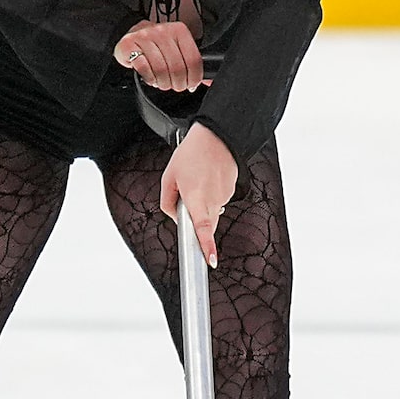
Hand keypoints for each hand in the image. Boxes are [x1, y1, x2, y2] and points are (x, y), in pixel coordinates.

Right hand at [115, 16, 203, 91]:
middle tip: (176, 86)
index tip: (191, 85)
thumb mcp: (177, 48)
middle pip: (177, 67)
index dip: (194, 78)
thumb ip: (192, 63)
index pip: (193, 60)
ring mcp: (144, 37)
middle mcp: (162, 31)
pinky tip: (152, 79)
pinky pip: (144, 68)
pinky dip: (150, 79)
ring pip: (161, 69)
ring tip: (163, 84)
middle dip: (178, 83)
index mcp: (179, 30)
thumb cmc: (157, 45)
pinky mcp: (129, 45)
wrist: (132, 34)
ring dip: (164, 83)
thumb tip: (209, 82)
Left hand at [158, 121, 238, 265]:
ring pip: (212, 212)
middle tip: (187, 197)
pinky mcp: (231, 191)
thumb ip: (168, 201)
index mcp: (197, 198)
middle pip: (206, 225)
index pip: (203, 229)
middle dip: (196, 222)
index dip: (207, 247)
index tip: (210, 261)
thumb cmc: (192, 154)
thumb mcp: (169, 177)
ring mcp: (225, 196)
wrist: (218, 137)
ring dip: (202, 205)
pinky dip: (210, 195)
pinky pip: (218, 201)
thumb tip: (174, 217)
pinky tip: (205, 178)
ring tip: (196, 180)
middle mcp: (214, 200)